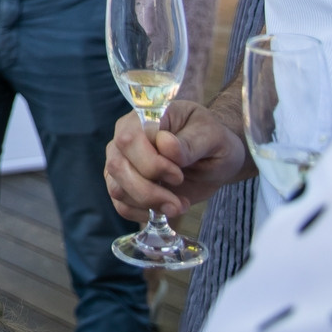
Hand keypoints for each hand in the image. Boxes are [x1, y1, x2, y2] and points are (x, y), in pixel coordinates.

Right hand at [103, 100, 250, 220]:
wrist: (214, 158)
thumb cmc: (213, 140)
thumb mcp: (212, 137)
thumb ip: (190, 142)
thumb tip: (165, 144)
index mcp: (145, 117)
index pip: (130, 139)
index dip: (151, 163)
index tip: (178, 175)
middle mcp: (125, 136)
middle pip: (117, 166)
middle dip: (149, 191)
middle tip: (179, 201)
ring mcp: (121, 160)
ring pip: (117, 188)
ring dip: (148, 204)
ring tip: (177, 205)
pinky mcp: (123, 183)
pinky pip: (120, 204)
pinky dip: (141, 213)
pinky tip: (164, 211)